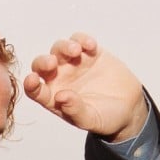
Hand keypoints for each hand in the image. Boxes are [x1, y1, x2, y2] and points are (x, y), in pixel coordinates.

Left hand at [23, 33, 148, 142]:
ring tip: (76, 51)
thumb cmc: (105, 118)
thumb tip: (61, 97)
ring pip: (59, 48)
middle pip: (42, 65)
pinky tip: (90, 46)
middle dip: (43, 62)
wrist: (129, 108)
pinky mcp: (90, 53)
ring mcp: (74, 64)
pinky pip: (80, 40)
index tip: (32, 80)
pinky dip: (83, 40)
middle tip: (52, 62)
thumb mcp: (90, 120)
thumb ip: (75, 110)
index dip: (31, 84)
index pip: (35, 90)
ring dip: (64, 47)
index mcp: (54, 98)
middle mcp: (60, 79)